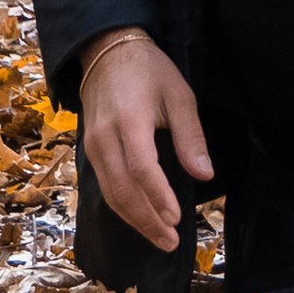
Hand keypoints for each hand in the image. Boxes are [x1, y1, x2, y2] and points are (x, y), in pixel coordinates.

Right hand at [79, 27, 212, 251]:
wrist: (107, 51)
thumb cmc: (149, 71)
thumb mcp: (178, 94)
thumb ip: (190, 135)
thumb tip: (204, 174)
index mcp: (130, 120)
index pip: (142, 169)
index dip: (158, 198)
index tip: (177, 219)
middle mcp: (105, 137)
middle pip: (123, 190)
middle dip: (148, 220)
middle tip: (171, 241)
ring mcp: (92, 145)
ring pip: (111, 194)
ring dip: (135, 220)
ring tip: (160, 238)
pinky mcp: (89, 150)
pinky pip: (104, 186)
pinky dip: (122, 207)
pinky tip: (140, 218)